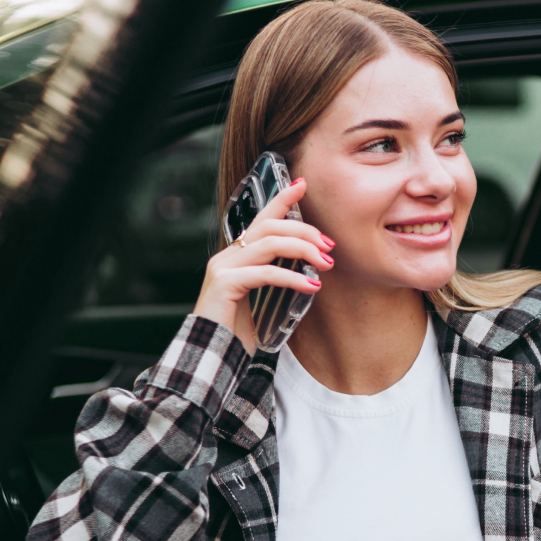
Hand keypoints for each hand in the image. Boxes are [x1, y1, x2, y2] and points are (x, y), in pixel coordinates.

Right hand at [192, 177, 332, 348]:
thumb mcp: (261, 300)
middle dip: (305, 231)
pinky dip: (293, 277)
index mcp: (237, 256)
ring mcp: (223, 268)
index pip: (262, 219)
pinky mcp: (225, 284)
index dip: (281, 199)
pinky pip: (266, 272)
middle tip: (330, 247)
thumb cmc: (236, 331)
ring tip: (326, 265)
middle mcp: (227, 256)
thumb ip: (276, 279)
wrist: (211, 357)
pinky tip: (311, 286)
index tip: (302, 183)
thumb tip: (311, 274)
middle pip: (270, 227)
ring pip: (269, 243)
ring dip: (303, 249)